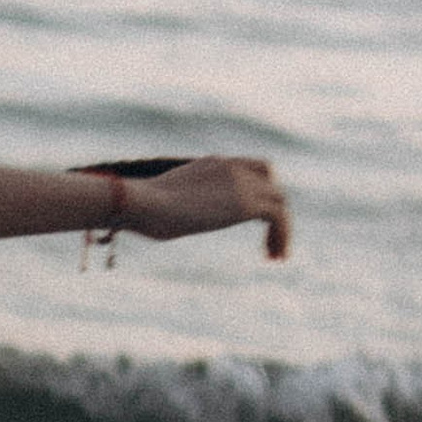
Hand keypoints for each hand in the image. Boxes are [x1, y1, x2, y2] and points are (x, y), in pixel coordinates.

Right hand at [123, 158, 291, 260]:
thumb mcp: (158, 204)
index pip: (250, 167)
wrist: (142, 203)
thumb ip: (168, 207)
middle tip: (267, 242)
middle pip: (270, 182)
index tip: (252, 220)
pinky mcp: (246, 204)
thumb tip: (149, 221)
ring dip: (282, 228)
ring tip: (275, 256)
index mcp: (210, 164)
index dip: (258, 191)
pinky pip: (279, 217)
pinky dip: (282, 235)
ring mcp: (240, 183)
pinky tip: (273, 257)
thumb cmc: (138, 208)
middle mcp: (230, 168)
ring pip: (279, 201)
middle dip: (272, 210)